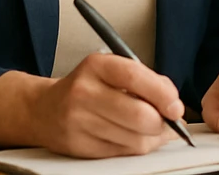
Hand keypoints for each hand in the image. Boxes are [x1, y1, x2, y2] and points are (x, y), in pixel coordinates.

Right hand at [0, 52, 179, 157]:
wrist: (42, 109)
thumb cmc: (89, 87)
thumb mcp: (114, 70)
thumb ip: (147, 81)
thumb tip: (174, 106)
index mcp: (96, 66)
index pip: (135, 77)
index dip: (162, 94)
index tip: (176, 106)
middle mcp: (84, 93)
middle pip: (138, 115)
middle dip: (161, 122)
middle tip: (168, 120)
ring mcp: (78, 122)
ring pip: (133, 139)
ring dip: (151, 138)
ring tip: (150, 128)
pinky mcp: (77, 146)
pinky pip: (120, 152)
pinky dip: (135, 147)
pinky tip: (133, 136)